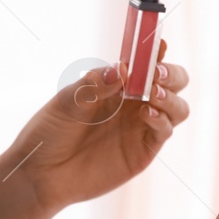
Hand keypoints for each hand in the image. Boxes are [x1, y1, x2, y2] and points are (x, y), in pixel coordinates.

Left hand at [8, 39, 191, 213]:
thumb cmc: (50, 132)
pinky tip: (145, 114)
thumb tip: (122, 68)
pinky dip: (162, 120)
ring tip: (152, 93)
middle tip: (156, 74)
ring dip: (171, 96)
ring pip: (177, 106)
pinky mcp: (143, 151)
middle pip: (174, 81)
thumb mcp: (66, 102)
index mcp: (117, 83)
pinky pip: (165, 131)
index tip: (159, 44)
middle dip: (171, 73)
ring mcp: (141, 126)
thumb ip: (94, 85)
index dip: (156, 51)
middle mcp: (135, 102)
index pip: (146, 61)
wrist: (40, 174)